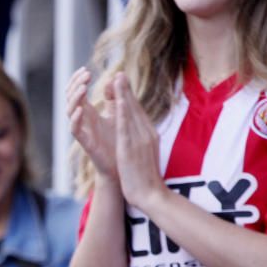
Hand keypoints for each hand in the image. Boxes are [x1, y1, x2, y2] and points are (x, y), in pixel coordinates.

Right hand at [67, 67, 116, 180]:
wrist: (121, 167)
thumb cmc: (118, 141)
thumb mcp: (118, 114)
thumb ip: (115, 97)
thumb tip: (115, 76)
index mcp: (90, 112)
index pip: (76, 92)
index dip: (77, 80)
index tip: (85, 69)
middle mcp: (83, 120)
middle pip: (70, 98)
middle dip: (75, 84)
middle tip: (86, 75)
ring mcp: (83, 130)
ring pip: (69, 111)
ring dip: (74, 98)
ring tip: (83, 88)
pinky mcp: (85, 142)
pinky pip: (75, 130)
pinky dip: (75, 119)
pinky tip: (80, 109)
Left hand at [112, 73, 168, 211]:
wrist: (151, 195)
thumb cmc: (144, 177)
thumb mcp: (142, 153)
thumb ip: (138, 139)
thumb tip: (135, 131)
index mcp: (148, 134)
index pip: (137, 112)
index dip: (129, 96)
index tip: (121, 82)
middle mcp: (146, 134)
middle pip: (135, 108)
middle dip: (126, 90)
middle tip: (119, 72)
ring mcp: (140, 140)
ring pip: (131, 113)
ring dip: (124, 95)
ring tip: (117, 79)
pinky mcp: (131, 149)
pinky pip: (125, 128)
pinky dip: (121, 113)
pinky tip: (115, 103)